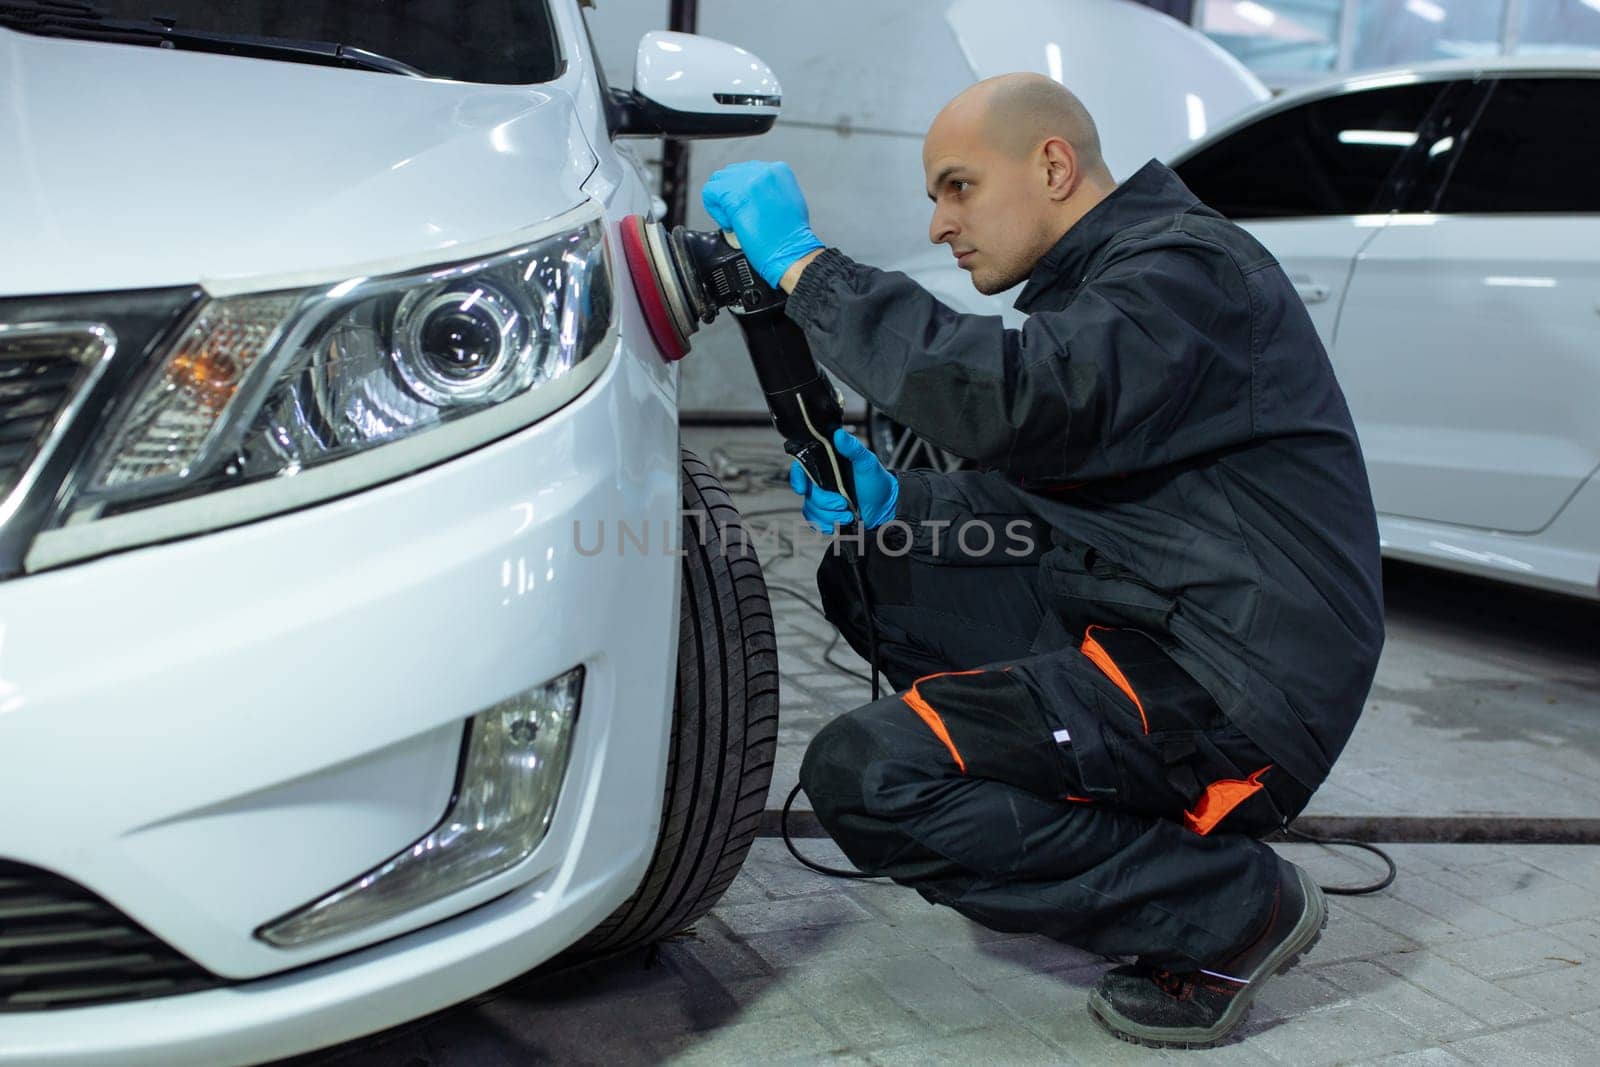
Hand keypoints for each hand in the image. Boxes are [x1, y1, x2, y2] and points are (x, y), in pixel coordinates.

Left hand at [701, 161, 825, 287]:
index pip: (747, 170)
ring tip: (735, 219)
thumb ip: (770, 188)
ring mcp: (748, 181)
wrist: (790, 251)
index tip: (748, 207)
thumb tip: (752, 191)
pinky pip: (710, 193)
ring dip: (722, 201)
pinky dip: (715, 210)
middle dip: (731, 195)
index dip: (743, 192)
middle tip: (740, 215)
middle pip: (731, 174)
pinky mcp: (733, 195)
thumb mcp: (788, 199)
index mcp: (778, 169)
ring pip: (718, 181)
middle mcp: (763, 170)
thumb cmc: (791, 236)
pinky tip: (730, 223)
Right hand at [789, 428, 898, 532]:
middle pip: (809, 494)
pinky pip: (815, 522)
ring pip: (811, 510)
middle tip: (843, 503)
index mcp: (827, 467)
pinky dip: (827, 525)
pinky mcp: (826, 514)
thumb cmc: (876, 482)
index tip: (802, 489)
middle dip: (826, 502)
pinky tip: (840, 521)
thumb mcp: (867, 461)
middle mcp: (822, 482)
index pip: (802, 468)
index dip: (798, 478)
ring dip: (829, 516)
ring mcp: (823, 499)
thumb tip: (840, 435)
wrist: (885, 507)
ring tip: (847, 514)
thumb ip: (853, 448)